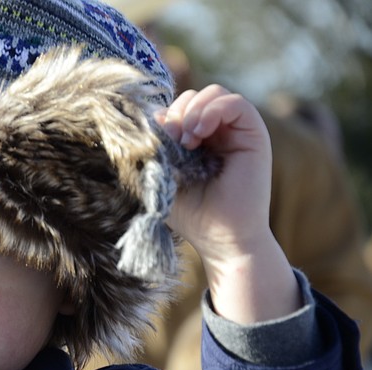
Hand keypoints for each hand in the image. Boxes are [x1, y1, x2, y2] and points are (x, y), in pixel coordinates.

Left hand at [157, 85, 300, 322]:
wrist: (221, 238)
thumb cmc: (192, 214)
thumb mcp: (163, 175)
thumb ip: (157, 147)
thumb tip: (153, 116)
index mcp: (196, 141)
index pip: (179, 108)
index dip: (166, 116)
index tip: (157, 140)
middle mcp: (218, 133)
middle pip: (194, 96)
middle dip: (178, 111)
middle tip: (173, 140)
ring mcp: (237, 133)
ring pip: (214, 93)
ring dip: (193, 110)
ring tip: (187, 140)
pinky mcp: (254, 135)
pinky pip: (236, 102)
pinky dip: (213, 109)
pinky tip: (198, 132)